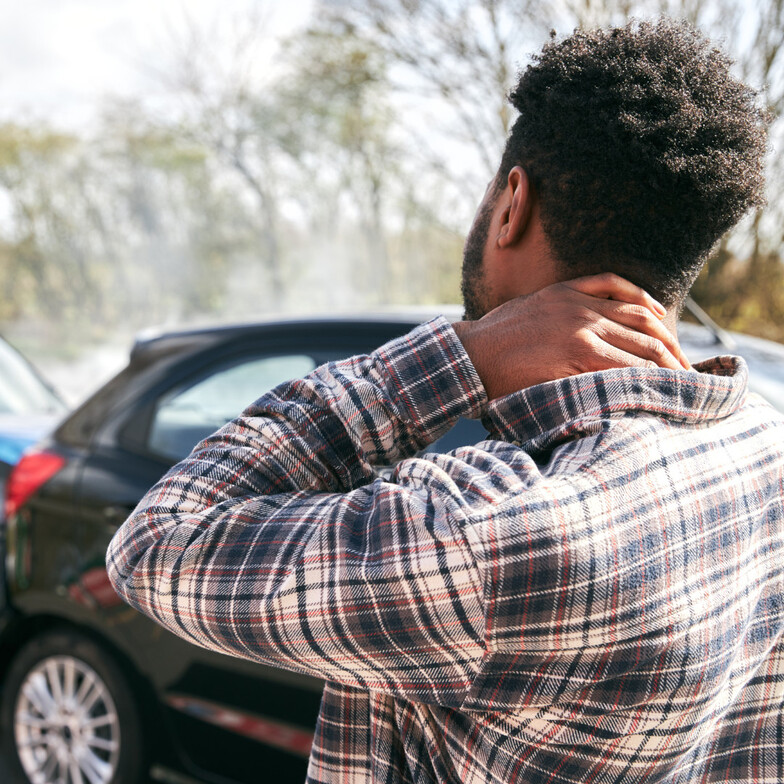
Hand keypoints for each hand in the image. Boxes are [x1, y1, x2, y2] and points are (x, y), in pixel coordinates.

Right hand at [452, 273, 690, 400]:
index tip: (667, 340)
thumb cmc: (493, 339)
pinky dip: (643, 375)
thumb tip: (582, 329)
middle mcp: (581, 306)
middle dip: (670, 347)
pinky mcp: (576, 354)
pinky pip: (622, 364)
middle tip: (685, 368)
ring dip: (666, 364)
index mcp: (570, 291)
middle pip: (644, 321)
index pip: (630, 298)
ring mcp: (580, 329)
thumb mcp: (528, 309)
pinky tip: (656, 385)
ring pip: (640, 344)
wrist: (471, 354)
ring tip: (681, 382)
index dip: (656, 320)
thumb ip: (559, 310)